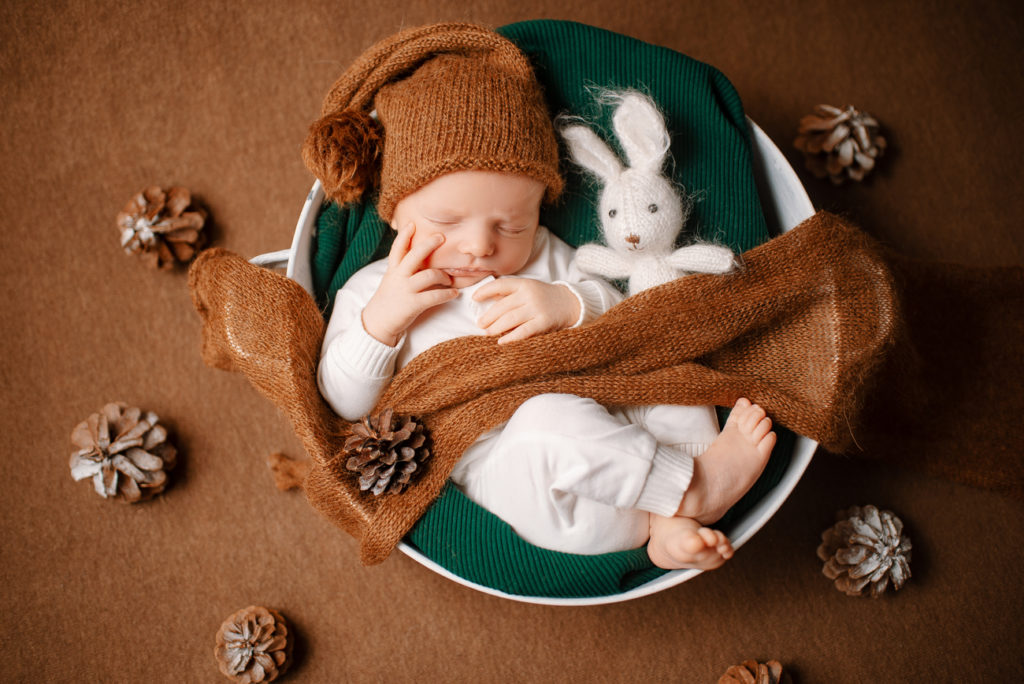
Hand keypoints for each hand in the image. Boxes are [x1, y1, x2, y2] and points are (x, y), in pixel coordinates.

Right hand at [361, 222, 457, 345]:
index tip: (412, 223)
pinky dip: (448, 294)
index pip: (398, 248)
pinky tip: (454, 294)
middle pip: (415, 255)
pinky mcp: (413, 304)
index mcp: (393, 270)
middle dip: (429, 244)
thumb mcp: (391, 280)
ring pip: (429, 275)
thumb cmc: (389, 299)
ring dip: (443, 276)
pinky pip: (435, 296)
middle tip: (442, 237)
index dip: (404, 235)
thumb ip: (402, 268)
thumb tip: (418, 257)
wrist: (377, 323)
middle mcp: (399, 277)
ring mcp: (406, 290)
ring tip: (449, 280)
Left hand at [473, 278, 580, 343]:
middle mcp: (529, 295)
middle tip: (480, 324)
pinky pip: (523, 331)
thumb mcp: (528, 289)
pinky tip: (502, 342)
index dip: (485, 291)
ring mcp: (537, 308)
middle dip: (489, 316)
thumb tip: (488, 299)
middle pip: (503, 306)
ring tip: (487, 333)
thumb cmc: (544, 297)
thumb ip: (510, 293)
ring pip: (510, 319)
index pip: (500, 285)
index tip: (475, 298)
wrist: (570, 303)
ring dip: (496, 327)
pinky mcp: (543, 323)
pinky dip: (510, 338)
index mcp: (524, 284)